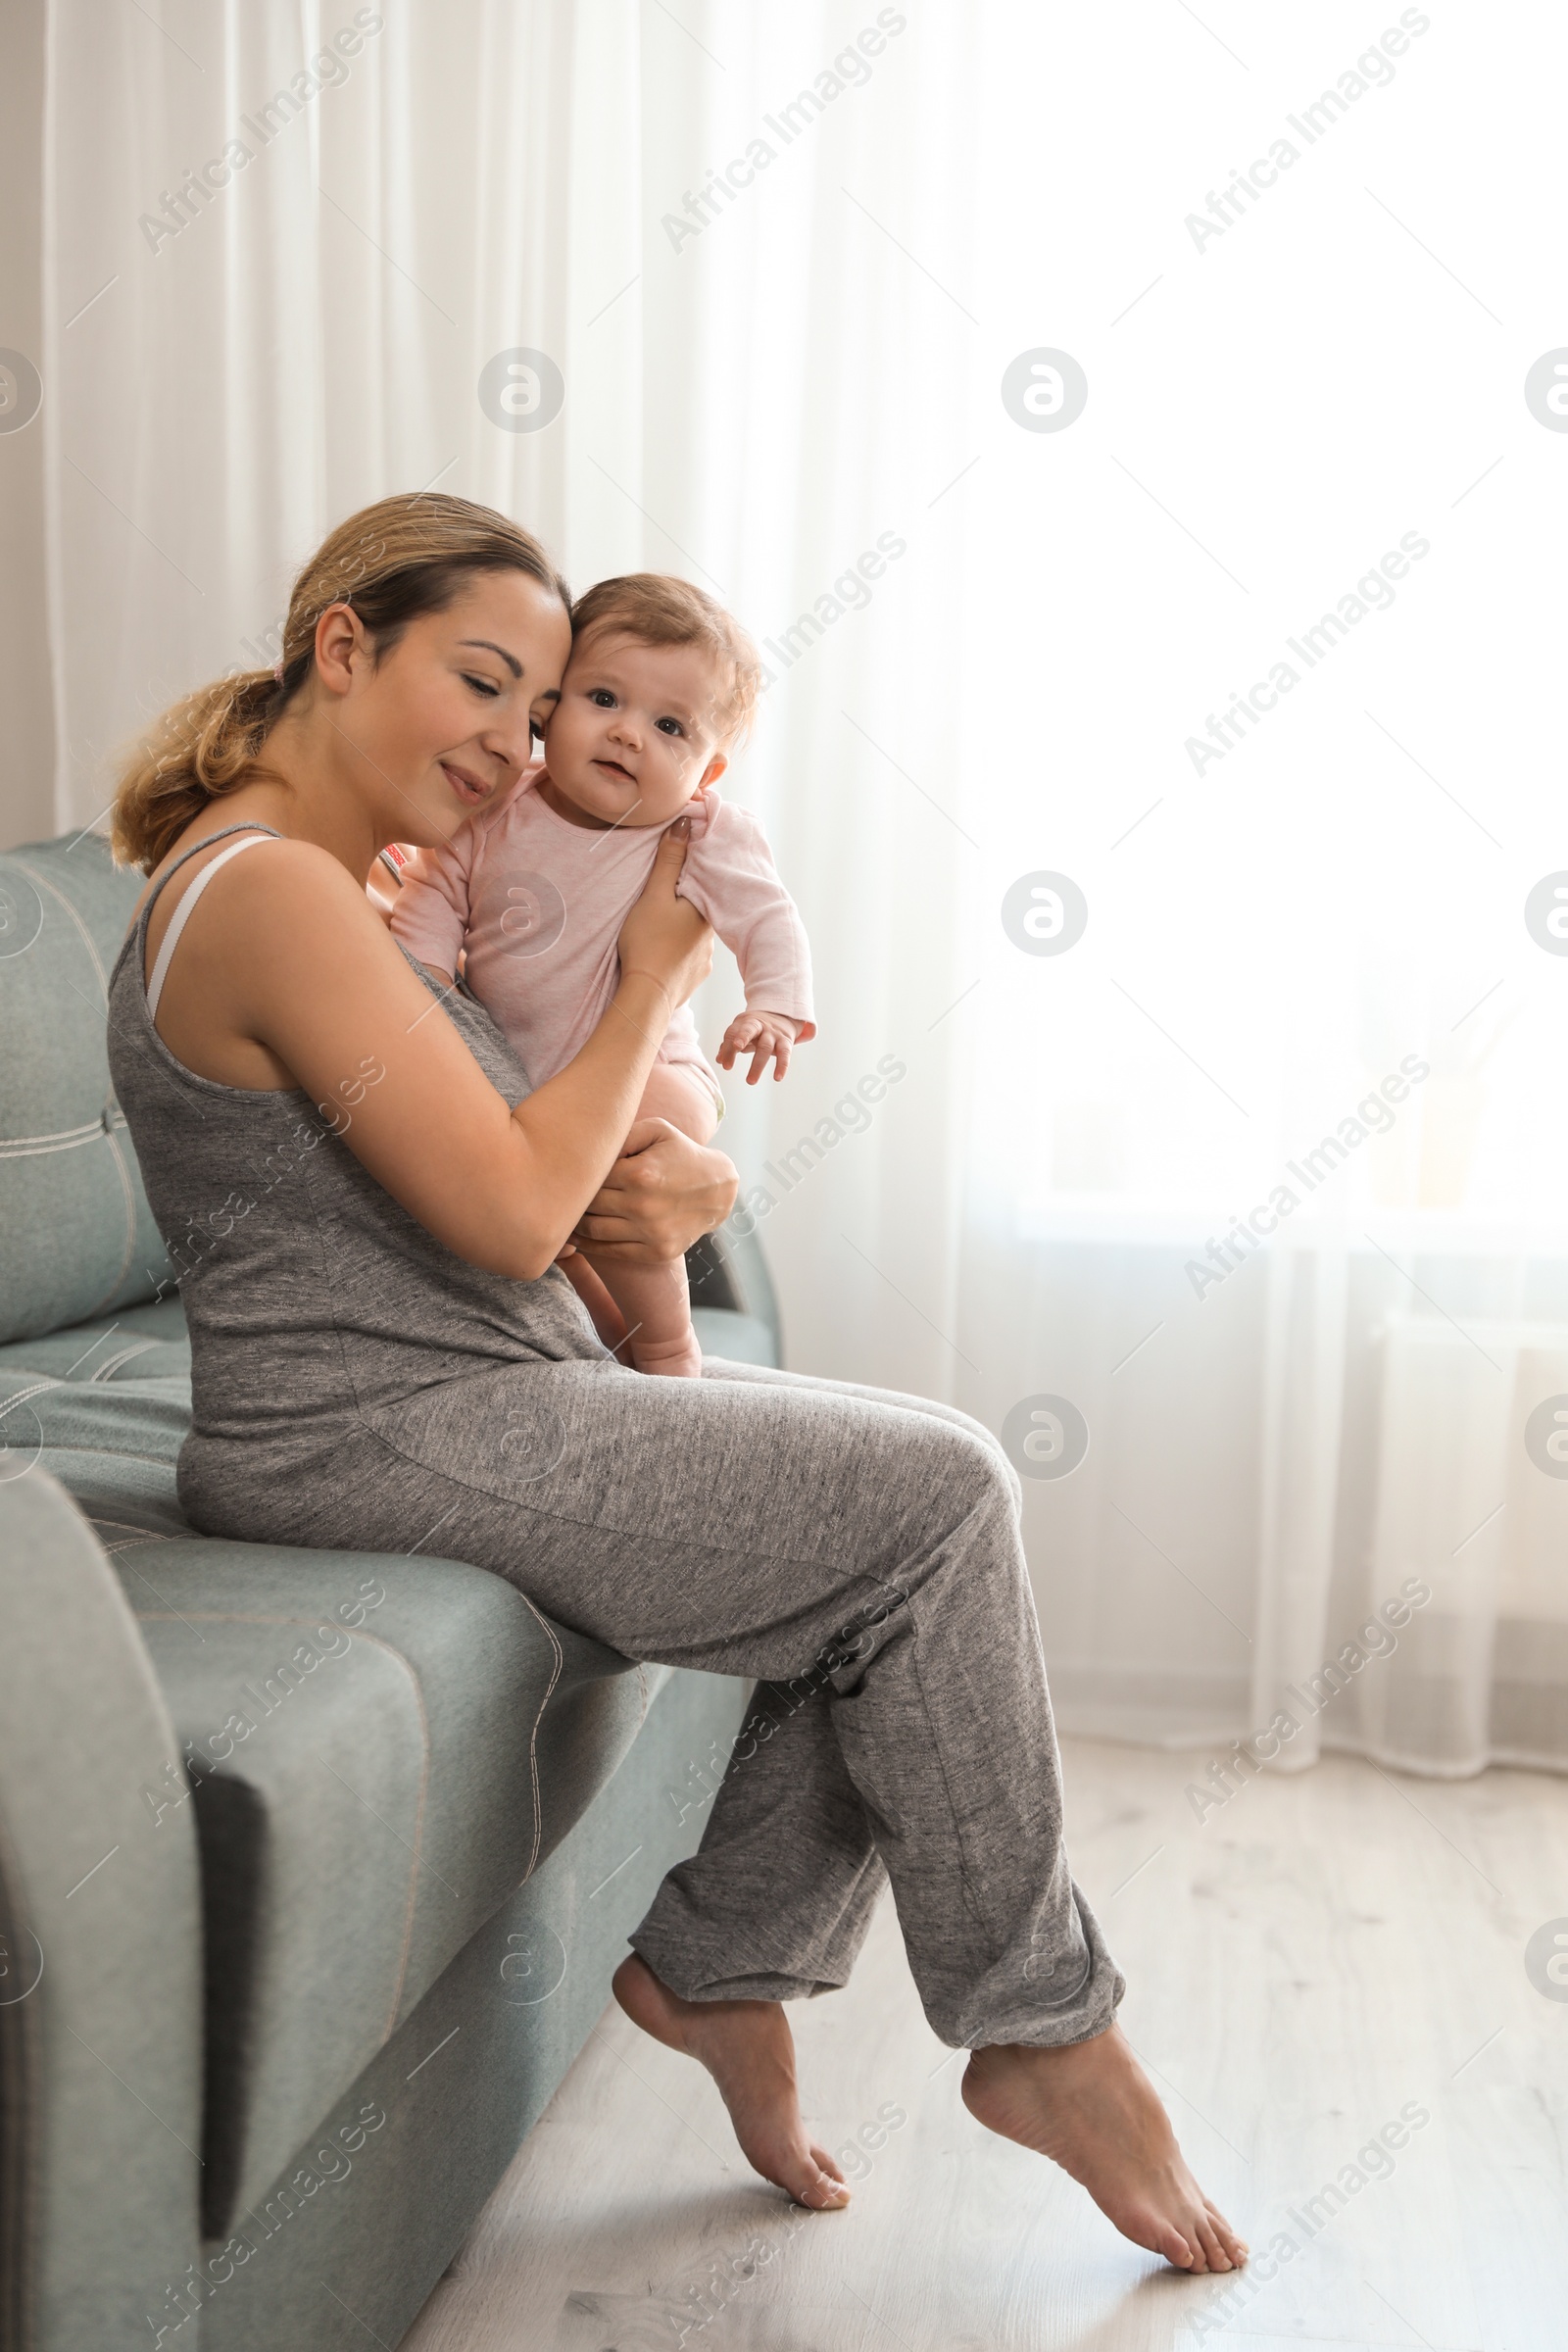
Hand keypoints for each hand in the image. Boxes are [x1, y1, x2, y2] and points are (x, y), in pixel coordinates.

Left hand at [570, 1119, 737, 1265]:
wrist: (719, 1190)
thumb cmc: (681, 1154)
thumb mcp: (657, 1130)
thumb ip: (621, 1133)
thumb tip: (585, 1144)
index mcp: (641, 1174)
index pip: (589, 1177)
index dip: (573, 1174)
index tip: (560, 1171)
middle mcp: (644, 1206)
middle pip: (587, 1206)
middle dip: (569, 1200)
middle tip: (552, 1193)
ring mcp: (651, 1233)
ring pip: (593, 1232)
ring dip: (573, 1225)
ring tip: (560, 1215)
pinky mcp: (656, 1252)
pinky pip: (611, 1252)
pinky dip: (589, 1246)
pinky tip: (577, 1237)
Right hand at [617, 818, 713, 1012]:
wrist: (647, 994)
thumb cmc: (648, 941)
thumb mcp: (655, 894)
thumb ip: (670, 859)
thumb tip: (686, 822)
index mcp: (705, 910)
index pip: (704, 884)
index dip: (690, 875)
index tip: (675, 873)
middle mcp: (712, 935)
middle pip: (698, 910)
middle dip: (683, 904)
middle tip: (661, 903)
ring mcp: (705, 959)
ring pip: (693, 935)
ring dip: (680, 931)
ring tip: (659, 930)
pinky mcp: (694, 977)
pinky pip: (687, 958)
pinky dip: (676, 953)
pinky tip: (663, 952)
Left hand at [716, 1010, 798, 1084]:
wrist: (781, 1016)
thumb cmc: (755, 1029)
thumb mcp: (741, 1031)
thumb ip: (729, 1045)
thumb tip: (719, 1060)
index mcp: (745, 1023)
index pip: (733, 1033)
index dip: (727, 1048)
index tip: (724, 1064)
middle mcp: (760, 1026)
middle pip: (750, 1030)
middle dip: (742, 1038)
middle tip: (736, 1048)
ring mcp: (773, 1033)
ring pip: (765, 1047)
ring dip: (757, 1065)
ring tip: (750, 1081)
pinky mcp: (786, 1041)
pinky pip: (785, 1054)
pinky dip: (782, 1066)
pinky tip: (777, 1078)